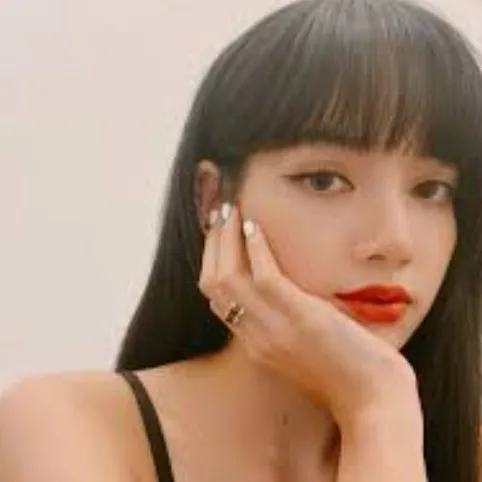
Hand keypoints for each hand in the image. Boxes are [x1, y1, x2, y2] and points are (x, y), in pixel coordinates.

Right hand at [198, 203, 421, 429]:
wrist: (375, 401)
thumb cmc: (347, 373)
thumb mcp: (303, 348)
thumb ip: (285, 322)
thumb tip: (284, 288)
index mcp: (255, 344)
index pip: (216, 299)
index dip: (212, 262)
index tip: (220, 235)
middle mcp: (255, 337)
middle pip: (213, 285)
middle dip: (212, 245)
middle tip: (219, 214)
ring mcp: (274, 329)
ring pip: (228, 277)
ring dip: (226, 238)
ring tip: (232, 211)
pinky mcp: (300, 317)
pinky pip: (263, 276)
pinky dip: (255, 247)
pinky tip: (255, 226)